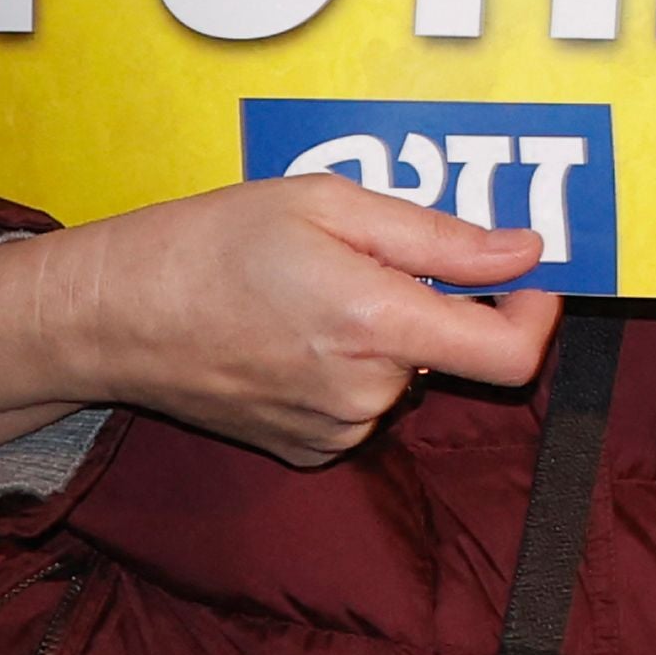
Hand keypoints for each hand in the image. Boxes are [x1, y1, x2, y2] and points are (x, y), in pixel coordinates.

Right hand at [0, 176, 560, 471]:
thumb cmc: (214, 241)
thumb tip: (524, 252)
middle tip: (360, 253)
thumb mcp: (327, 202)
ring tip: (309, 289)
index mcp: (374, 322)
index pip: (509, 355)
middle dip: (428, 302)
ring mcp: (334, 431)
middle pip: (449, 353)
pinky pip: (362, 404)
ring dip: (383, 334)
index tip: (525, 274)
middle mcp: (362, 393)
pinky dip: (348, 367)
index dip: (536, 313)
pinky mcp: (307, 452)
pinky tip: (291, 334)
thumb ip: (437, 236)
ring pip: (403, 376)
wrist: (119, 316)